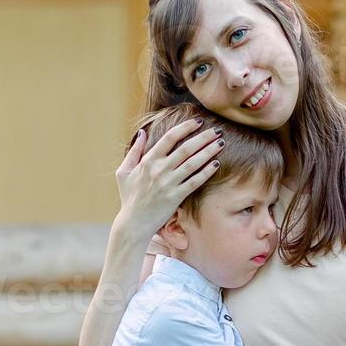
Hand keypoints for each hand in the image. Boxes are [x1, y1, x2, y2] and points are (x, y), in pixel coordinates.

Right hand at [115, 117, 223, 235]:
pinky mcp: (176, 197)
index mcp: (148, 161)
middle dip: (203, 137)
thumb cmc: (129, 198)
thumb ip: (134, 151)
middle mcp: (159, 170)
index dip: (185, 127)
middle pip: (186, 148)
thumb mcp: (124, 172)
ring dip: (209, 151)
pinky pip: (195, 181)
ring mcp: (168, 183)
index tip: (197, 121)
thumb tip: (142, 132)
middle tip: (217, 130)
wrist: (133, 223)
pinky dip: (206, 172)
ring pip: (193, 163)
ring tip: (221, 142)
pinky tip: (216, 163)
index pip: (169, 138)